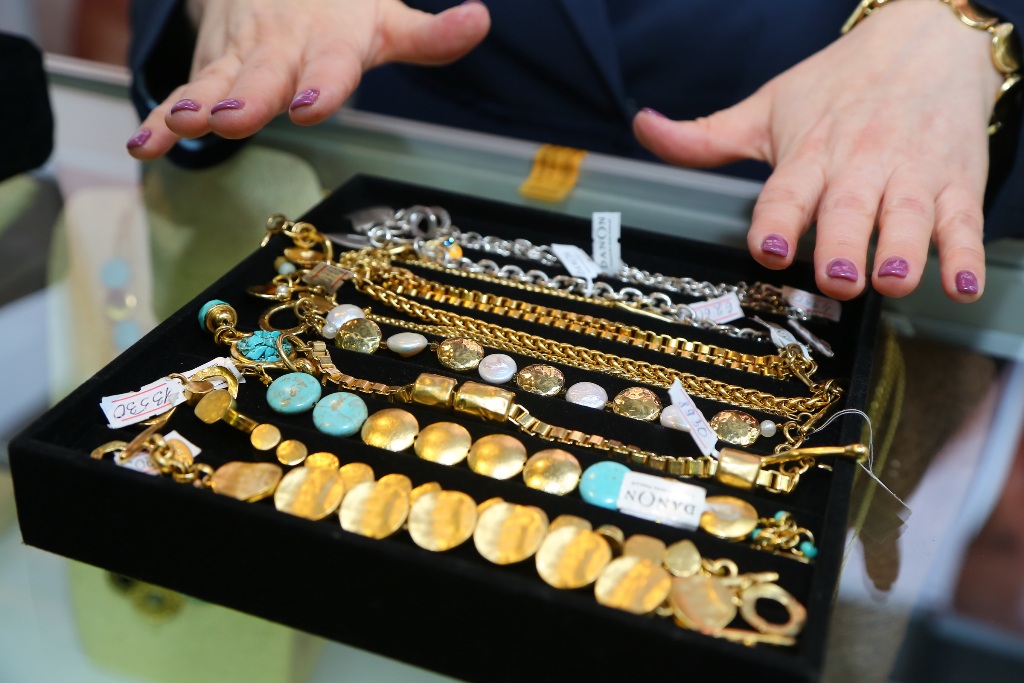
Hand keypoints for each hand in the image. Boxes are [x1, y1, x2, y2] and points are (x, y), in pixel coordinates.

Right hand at [126, 0, 489, 159]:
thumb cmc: (345, 11)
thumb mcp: (387, 21)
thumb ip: (430, 36)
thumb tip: (481, 19)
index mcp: (331, 39)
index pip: (330, 63)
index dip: (322, 84)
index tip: (311, 105)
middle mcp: (282, 47)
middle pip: (266, 74)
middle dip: (249, 96)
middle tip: (233, 118)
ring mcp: (242, 57)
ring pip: (217, 82)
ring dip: (197, 106)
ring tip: (180, 126)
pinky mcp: (212, 68)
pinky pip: (185, 93)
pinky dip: (160, 119)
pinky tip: (143, 144)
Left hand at [632, 0, 1000, 301]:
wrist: (929, 40)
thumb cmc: (838, 86)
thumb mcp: (767, 108)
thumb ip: (705, 138)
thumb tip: (642, 127)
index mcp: (808, 156)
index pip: (787, 193)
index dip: (778, 222)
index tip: (771, 250)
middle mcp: (858, 168)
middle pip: (847, 212)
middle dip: (842, 248)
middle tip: (838, 280)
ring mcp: (910, 177)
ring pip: (905, 219)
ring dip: (901, 252)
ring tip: (892, 279)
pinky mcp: (955, 184)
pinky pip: (960, 222)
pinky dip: (962, 253)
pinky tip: (958, 283)